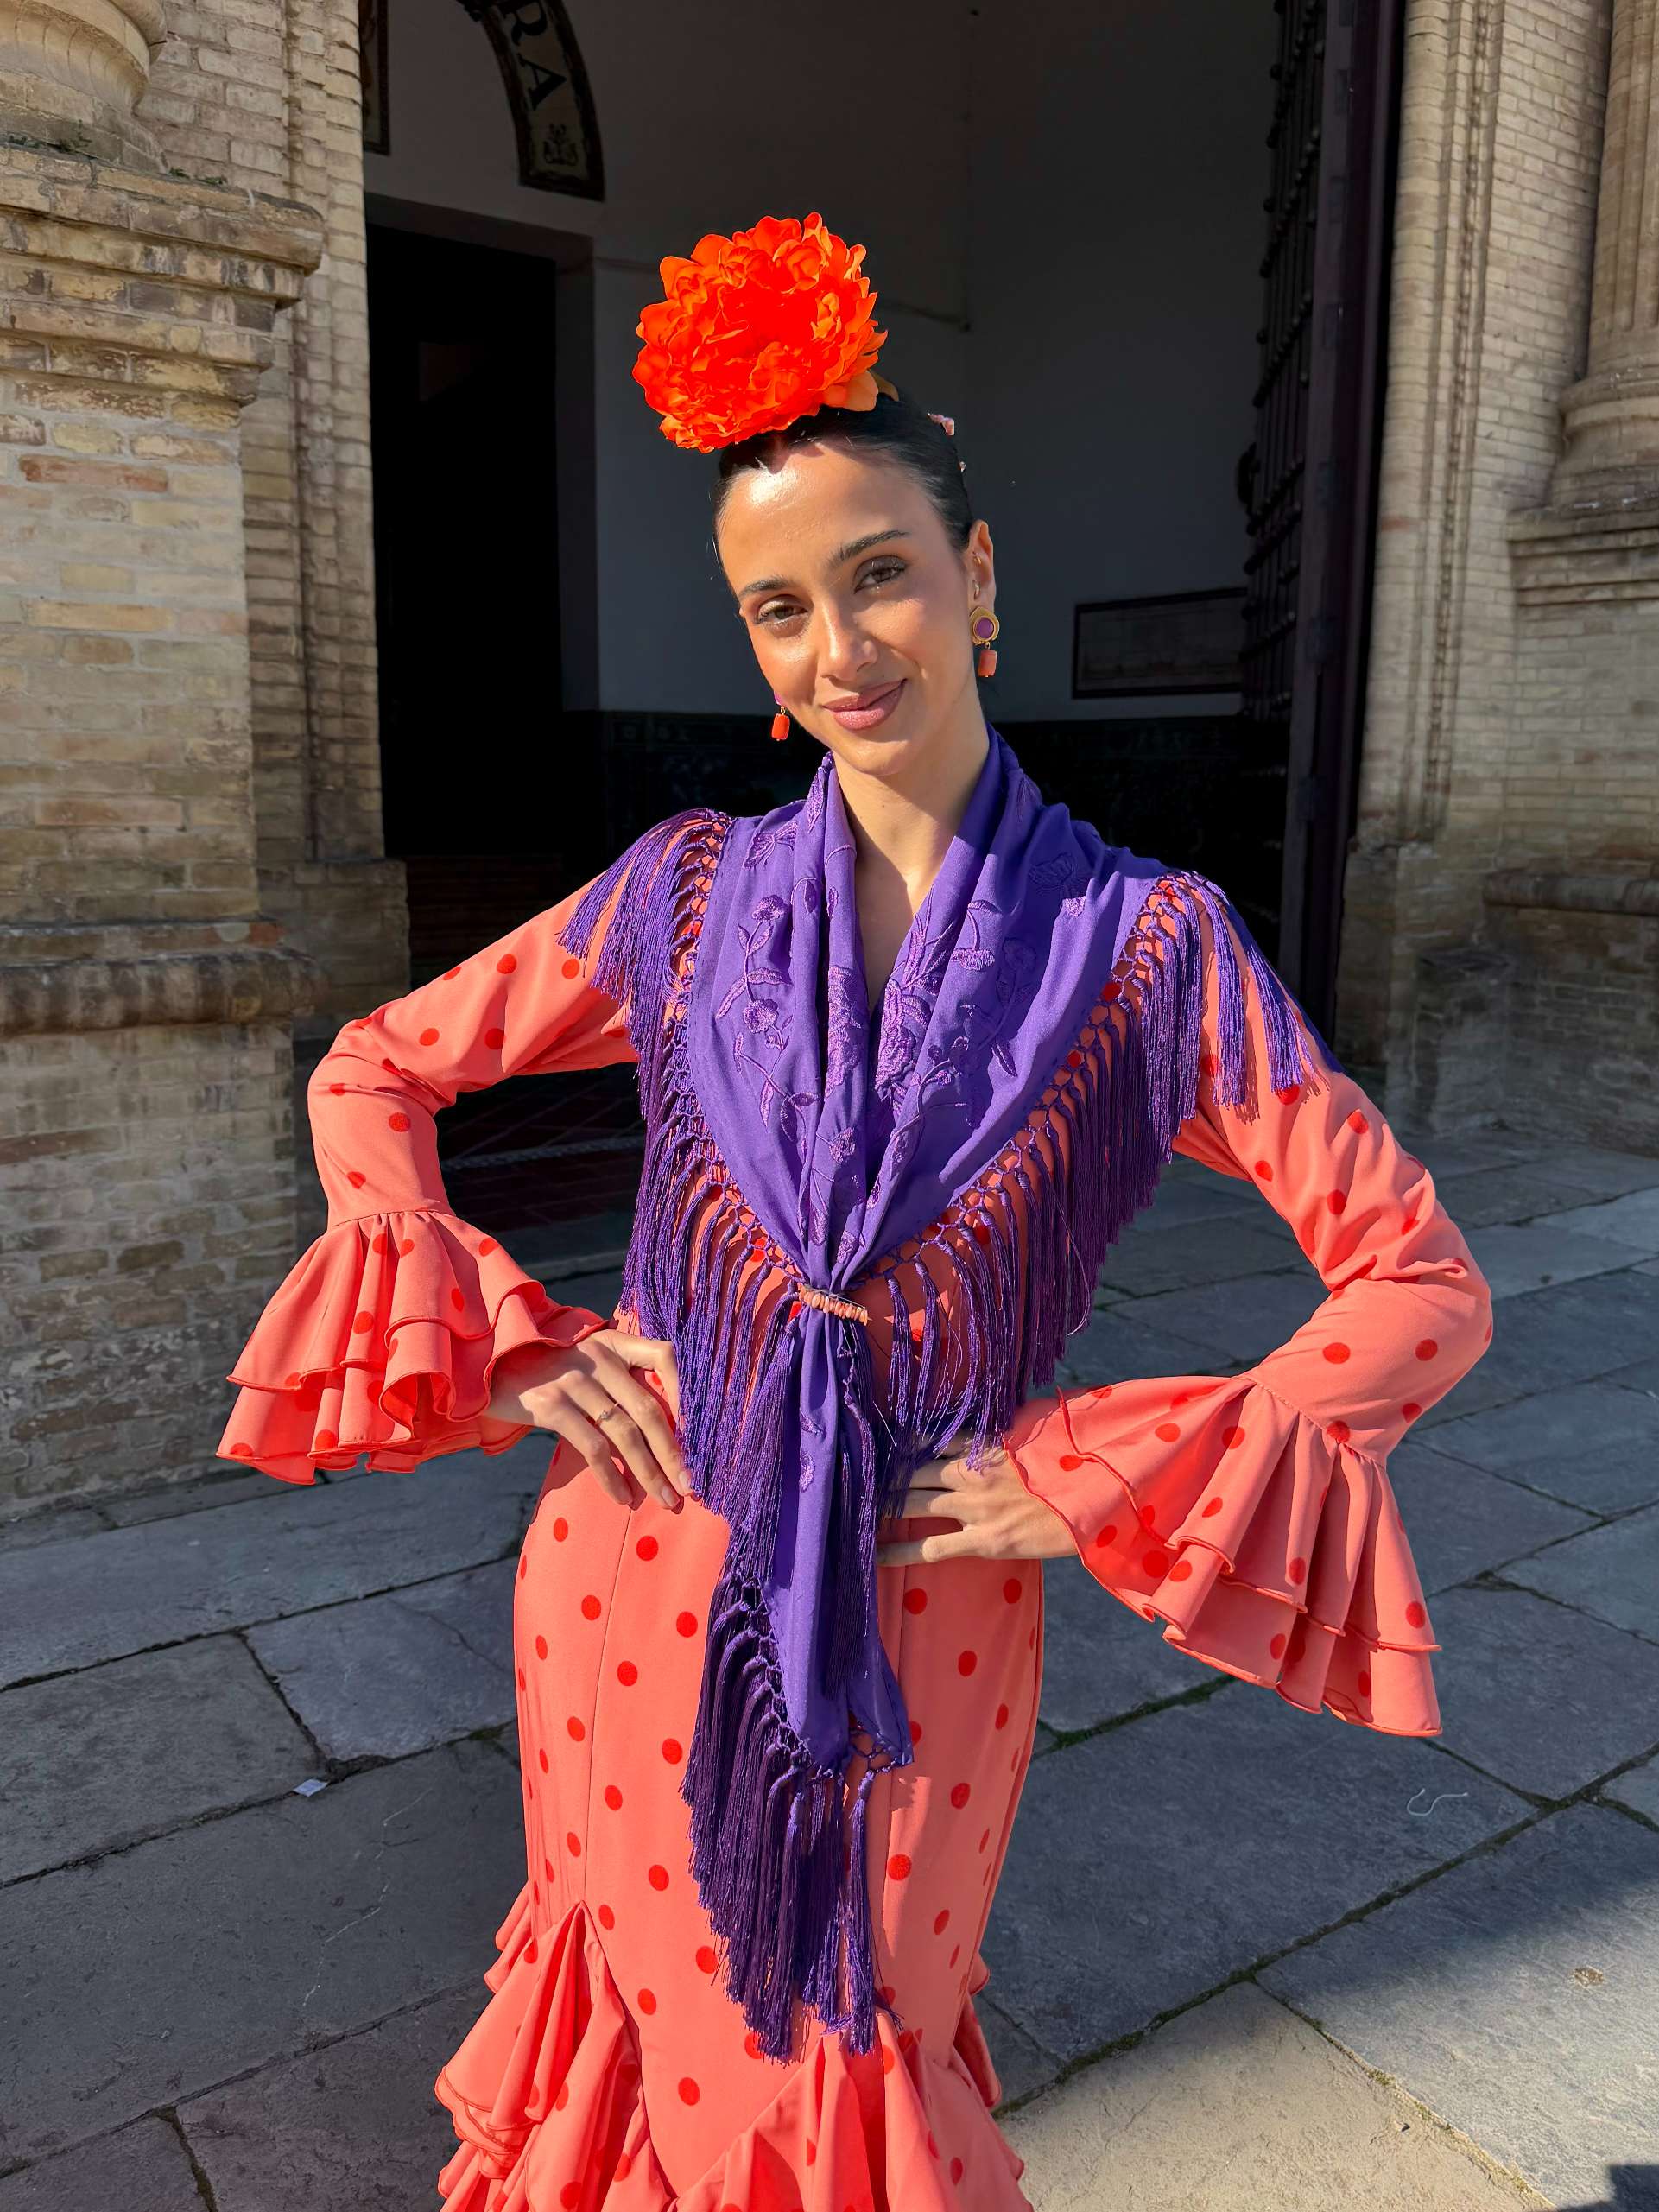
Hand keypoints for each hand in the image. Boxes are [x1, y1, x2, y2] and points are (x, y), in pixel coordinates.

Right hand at [483, 1328, 687, 1512]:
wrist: (490, 1367)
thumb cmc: (548, 1371)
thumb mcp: (586, 1361)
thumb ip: (620, 1380)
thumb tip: (666, 1429)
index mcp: (614, 1342)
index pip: (664, 1356)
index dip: (688, 1391)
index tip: (701, 1432)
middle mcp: (598, 1357)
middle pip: (649, 1408)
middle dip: (673, 1452)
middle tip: (688, 1485)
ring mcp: (574, 1380)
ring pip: (625, 1432)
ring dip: (649, 1471)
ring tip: (664, 1498)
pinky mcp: (551, 1405)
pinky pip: (593, 1447)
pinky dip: (612, 1477)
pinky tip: (623, 1497)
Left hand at [875, 1430, 1074, 1564]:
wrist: (1094, 1499)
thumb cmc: (1071, 1464)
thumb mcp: (1038, 1431)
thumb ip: (1012, 1423)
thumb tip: (1005, 1413)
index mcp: (983, 1442)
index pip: (928, 1438)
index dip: (899, 1444)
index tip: (878, 1448)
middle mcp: (970, 1471)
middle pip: (911, 1470)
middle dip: (882, 1477)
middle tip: (854, 1481)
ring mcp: (974, 1505)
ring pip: (912, 1502)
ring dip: (882, 1507)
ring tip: (856, 1512)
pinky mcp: (983, 1539)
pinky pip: (930, 1547)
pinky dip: (899, 1551)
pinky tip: (875, 1555)